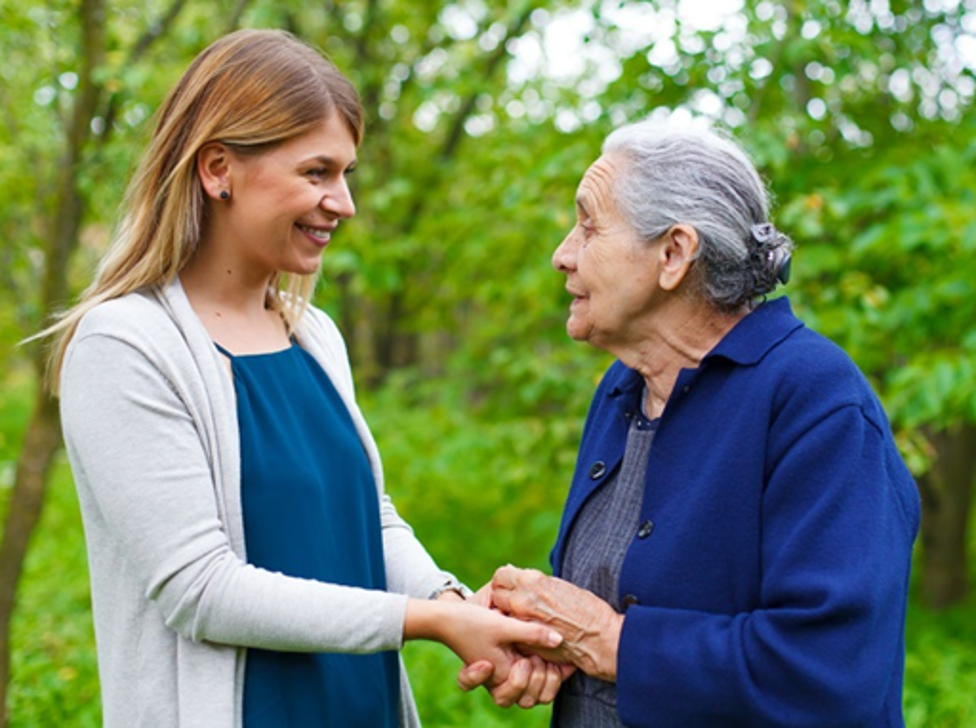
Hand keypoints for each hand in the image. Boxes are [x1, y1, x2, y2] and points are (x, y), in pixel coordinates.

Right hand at [453, 580, 574, 707]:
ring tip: (536, 658)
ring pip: (532, 694)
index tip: (526, 658)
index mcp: (499, 677)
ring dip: (540, 679)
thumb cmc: (471, 621)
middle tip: (532, 658)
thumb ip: (532, 633)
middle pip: (529, 698)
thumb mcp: (503, 625)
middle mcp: (502, 681)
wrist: (448, 618)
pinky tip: (547, 658)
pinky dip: (543, 674)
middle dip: (538, 679)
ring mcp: (505, 675)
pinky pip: (531, 680)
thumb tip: (560, 640)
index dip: (534, 675)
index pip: (526, 692)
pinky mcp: (509, 665)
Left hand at [491, 565, 623, 681]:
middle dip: (503, 596)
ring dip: (508, 614)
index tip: (512, 585)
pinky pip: (512, 632)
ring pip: (502, 614)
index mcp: (533, 582)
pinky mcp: (525, 642)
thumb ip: (537, 583)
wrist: (601, 640)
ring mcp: (522, 623)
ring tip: (523, 617)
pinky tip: (529, 632)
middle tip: (515, 602)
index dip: (506, 580)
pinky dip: (516, 631)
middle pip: (496, 594)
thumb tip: (522, 579)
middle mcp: (522, 600)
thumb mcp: (560, 586)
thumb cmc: (587, 610)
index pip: (501, 575)